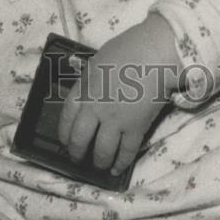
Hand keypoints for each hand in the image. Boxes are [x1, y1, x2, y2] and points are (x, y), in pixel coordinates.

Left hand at [58, 15, 182, 175]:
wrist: (155, 53)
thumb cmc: (129, 49)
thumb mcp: (99, 61)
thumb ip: (91, 80)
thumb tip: (89, 92)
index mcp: (84, 89)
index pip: (66, 118)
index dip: (64, 133)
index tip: (65, 141)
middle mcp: (95, 108)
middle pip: (79, 139)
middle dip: (77, 153)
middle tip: (78, 158)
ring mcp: (115, 121)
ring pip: (101, 152)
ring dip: (99, 162)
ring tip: (100, 165)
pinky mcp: (136, 129)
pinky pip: (126, 153)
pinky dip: (121, 164)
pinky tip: (117, 169)